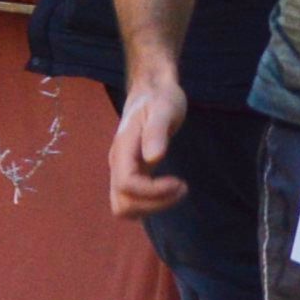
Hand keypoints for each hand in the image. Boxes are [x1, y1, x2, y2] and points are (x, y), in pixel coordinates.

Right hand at [109, 69, 190, 215]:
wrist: (152, 91)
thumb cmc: (160, 98)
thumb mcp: (165, 108)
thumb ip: (157, 131)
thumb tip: (154, 158)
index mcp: (123, 148)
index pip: (127, 184)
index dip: (153, 192)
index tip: (179, 183)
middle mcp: (118, 163)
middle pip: (123, 204)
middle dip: (154, 205)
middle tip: (181, 188)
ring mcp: (122, 170)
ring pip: (125, 208)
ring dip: (152, 208)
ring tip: (177, 190)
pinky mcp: (131, 174)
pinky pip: (133, 202)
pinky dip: (152, 204)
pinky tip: (171, 189)